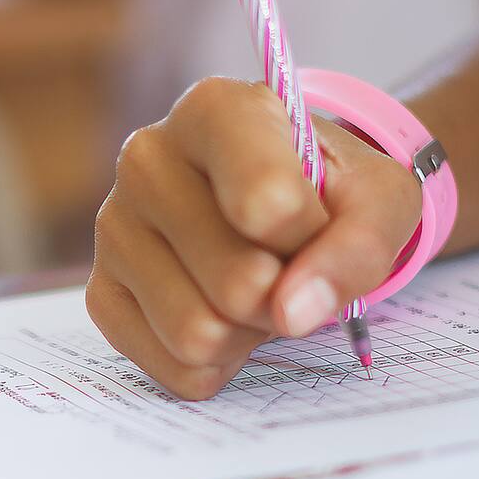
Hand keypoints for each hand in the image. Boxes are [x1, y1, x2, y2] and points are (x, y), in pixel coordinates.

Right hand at [87, 78, 420, 398]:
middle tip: (287, 266)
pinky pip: (174, 368)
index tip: (316, 220)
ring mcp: (114, 228)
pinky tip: (223, 317)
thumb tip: (291, 313)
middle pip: (237, 284)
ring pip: (198, 334)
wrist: (279, 206)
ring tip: (255, 290)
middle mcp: (146, 159)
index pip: (267, 203)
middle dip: (285, 296)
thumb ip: (359, 246)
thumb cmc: (328, 191)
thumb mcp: (377, 200)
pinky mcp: (101, 293)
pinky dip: (219, 363)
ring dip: (251, 335)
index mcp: (213, 110)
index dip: (314, 238)